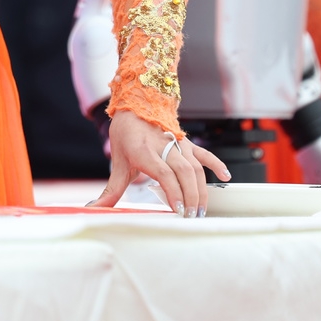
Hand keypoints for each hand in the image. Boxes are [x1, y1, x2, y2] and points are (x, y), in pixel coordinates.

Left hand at [90, 111, 229, 216]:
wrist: (136, 103)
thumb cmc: (125, 134)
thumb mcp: (117, 161)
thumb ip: (112, 189)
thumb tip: (95, 208)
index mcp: (144, 151)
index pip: (163, 173)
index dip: (173, 191)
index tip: (177, 210)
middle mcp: (164, 146)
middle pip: (184, 172)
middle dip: (190, 196)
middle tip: (191, 217)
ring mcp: (178, 144)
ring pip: (196, 167)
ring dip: (201, 190)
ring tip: (201, 210)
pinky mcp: (187, 143)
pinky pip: (205, 154)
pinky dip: (216, 165)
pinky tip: (226, 178)